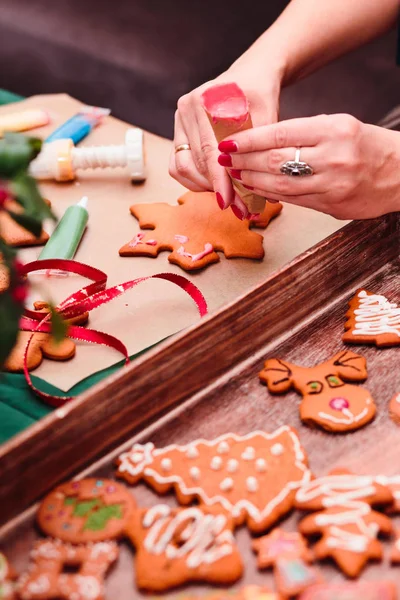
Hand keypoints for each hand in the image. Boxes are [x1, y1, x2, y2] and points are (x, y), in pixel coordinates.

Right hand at [169, 63, 281, 211]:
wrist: (250, 76)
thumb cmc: (261, 94)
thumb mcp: (269, 115)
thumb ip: (263, 150)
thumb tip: (267, 193)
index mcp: (204, 100)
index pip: (209, 151)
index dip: (219, 181)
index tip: (228, 203)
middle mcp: (185, 109)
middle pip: (195, 162)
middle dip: (215, 189)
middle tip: (237, 207)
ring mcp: (178, 121)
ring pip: (182, 167)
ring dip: (203, 187)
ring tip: (228, 196)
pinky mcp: (178, 132)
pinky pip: (177, 165)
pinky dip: (194, 180)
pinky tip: (214, 185)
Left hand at [217, 114, 399, 218]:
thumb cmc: (368, 145)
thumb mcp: (340, 126)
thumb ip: (304, 133)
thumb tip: (262, 142)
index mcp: (334, 129)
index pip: (280, 133)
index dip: (250, 140)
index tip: (229, 142)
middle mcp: (334, 157)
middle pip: (276, 160)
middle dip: (244, 161)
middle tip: (225, 160)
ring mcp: (333, 185)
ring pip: (281, 185)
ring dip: (253, 181)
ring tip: (236, 175)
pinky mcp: (333, 206)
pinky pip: (294, 201)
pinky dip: (272, 195)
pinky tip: (257, 190)